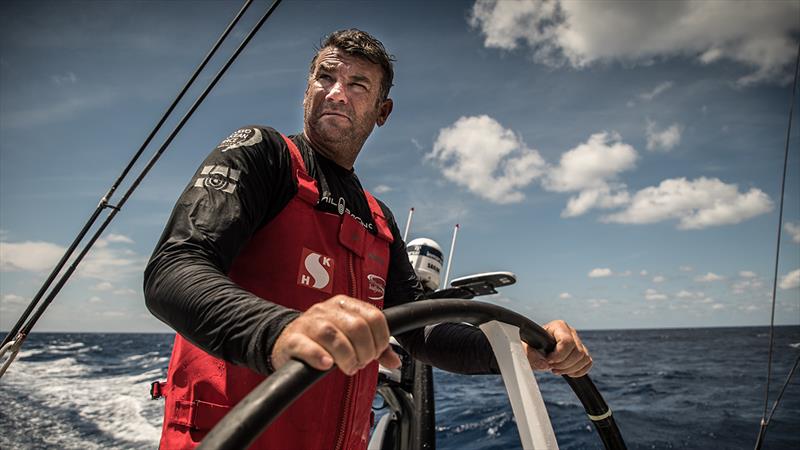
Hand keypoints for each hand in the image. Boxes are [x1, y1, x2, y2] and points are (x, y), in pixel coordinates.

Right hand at [270, 295, 401, 374]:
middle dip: (365, 351)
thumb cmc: (322, 339)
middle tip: (360, 363)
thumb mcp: (350, 337)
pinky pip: (307, 346)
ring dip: (347, 357)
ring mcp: (308, 323)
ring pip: (333, 336)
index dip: (380, 339)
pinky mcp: (292, 340)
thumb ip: (374, 346)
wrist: (287, 340)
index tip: (376, 353)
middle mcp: (326, 310)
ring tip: (348, 367)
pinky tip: (327, 364)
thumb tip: (395, 360)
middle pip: (357, 327)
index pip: (374, 316)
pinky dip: (320, 357)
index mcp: (344, 304)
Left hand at [523, 320, 591, 377]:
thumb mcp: (526, 350)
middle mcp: (571, 332)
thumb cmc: (530, 347)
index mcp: (558, 326)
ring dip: (570, 369)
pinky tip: (566, 371)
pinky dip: (579, 371)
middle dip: (564, 364)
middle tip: (551, 367)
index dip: (558, 355)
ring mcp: (578, 342)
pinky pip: (588, 363)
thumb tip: (544, 365)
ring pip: (584, 358)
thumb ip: (531, 356)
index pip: (567, 341)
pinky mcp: (582, 352)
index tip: (548, 360)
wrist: (535, 350)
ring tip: (556, 369)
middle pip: (578, 352)